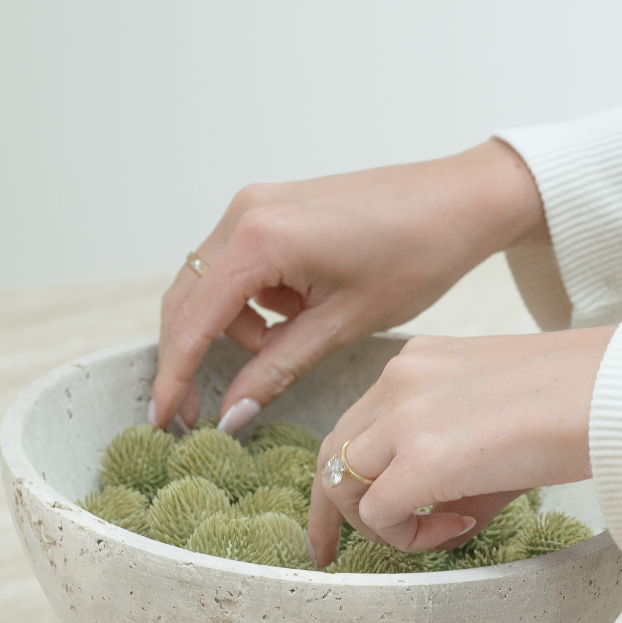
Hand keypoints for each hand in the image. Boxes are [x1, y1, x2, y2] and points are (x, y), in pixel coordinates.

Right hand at [151, 140, 546, 429]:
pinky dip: (252, 302)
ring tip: (287, 347)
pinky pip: (237, 265)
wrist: (458, 202)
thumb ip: (276, 370)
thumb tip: (229, 414)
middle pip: (186, 299)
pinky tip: (297, 315)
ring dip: (231, 328)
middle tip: (199, 413)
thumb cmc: (415, 257)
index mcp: (260, 239)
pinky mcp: (270, 206)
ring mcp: (255, 203)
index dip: (173, 376)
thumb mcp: (342, 326)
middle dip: (189, 357)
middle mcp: (245, 212)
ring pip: (210, 284)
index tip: (163, 420)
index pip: (193, 320)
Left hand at [307, 326, 615, 564]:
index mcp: (418, 364)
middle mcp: (399, 380)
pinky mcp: (421, 456)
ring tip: (447, 530)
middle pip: (331, 454)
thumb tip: (440, 519)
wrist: (616, 393)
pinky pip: (378, 516)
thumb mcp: (498, 423)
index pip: (357, 424)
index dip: (347, 477)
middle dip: (330, 513)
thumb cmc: (579, 404)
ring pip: (344, 485)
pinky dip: (408, 537)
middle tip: (332, 554)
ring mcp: (404, 414)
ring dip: (382, 526)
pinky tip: (463, 527)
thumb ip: (453, 464)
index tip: (349, 520)